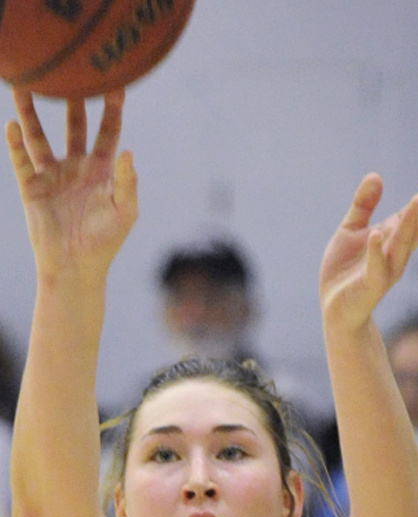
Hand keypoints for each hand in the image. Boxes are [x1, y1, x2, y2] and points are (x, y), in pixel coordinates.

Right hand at [5, 89, 137, 282]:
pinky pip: (21, 160)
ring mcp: (52, 175)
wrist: (75, 270)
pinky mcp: (32, 188)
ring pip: (40, 135)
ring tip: (26, 84)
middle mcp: (76, 167)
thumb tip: (129, 151)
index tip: (115, 81)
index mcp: (101, 171)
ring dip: (31, 112)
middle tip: (72, 69)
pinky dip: (15, 143)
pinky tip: (11, 124)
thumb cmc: (105, 245)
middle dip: (73, 98)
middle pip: (73, 124)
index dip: (112, 108)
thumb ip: (127, 182)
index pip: (108, 131)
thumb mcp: (123, 213)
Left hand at [319, 172, 417, 331]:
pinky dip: (376, 251)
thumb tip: (376, 175)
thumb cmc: (346, 270)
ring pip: (402, 245)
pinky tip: (374, 234)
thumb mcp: (351, 230)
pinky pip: (376, 267)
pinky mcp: (371, 285)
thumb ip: (363, 205)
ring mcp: (386, 270)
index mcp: (393, 238)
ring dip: (410, 223)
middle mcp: (396, 254)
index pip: (417, 215)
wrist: (334, 309)